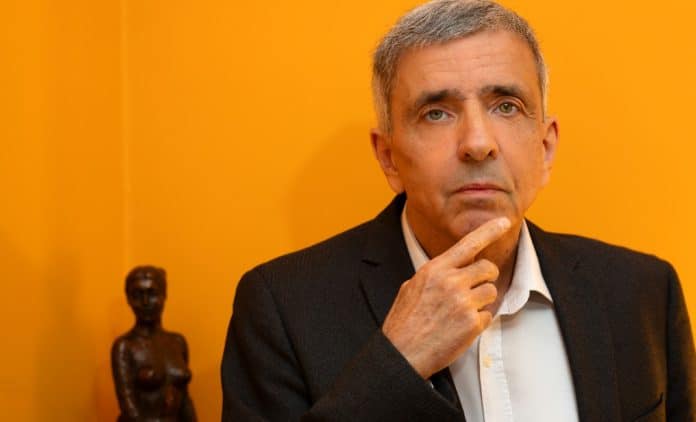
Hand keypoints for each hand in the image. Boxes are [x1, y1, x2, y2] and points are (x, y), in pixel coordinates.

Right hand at [382, 217, 510, 378]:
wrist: (402, 354)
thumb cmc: (404, 322)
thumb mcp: (411, 288)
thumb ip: (435, 275)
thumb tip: (452, 267)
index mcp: (435, 270)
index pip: (468, 244)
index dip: (489, 231)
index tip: (504, 221)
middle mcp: (451, 282)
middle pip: (487, 268)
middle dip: (485, 277)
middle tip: (473, 288)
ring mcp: (463, 302)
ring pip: (491, 292)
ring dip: (481, 301)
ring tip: (460, 313)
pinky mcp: (472, 324)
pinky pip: (488, 316)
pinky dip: (478, 323)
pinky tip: (459, 329)